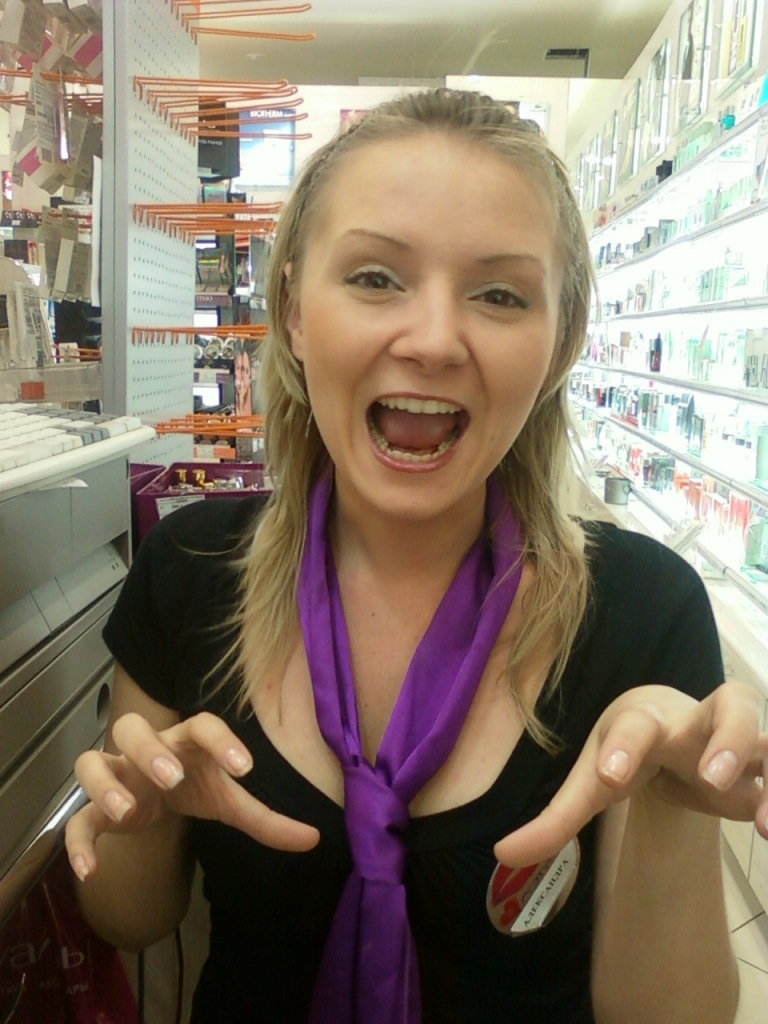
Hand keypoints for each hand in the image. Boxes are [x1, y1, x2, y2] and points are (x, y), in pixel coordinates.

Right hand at [65, 711, 319, 880]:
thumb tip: (314, 839)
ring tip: (128, 812)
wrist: (155, 795)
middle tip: (171, 776)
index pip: (202, 724)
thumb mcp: (228, 801)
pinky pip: (76, 818)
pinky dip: (78, 842)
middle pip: (132, 728)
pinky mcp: (96, 808)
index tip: (246, 768)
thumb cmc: (194, 785)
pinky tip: (89, 871)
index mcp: (186, 741)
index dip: (222, 740)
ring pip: (92, 761)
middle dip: (149, 750)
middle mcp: (146, 750)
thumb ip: (267, 819)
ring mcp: (116, 776)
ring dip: (107, 783)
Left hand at [494, 681, 767, 867]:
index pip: (633, 727)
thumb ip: (554, 820)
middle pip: (726, 705)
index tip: (609, 777)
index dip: (622, 749)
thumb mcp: (592, 782)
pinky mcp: (761, 768)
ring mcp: (736, 740)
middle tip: (711, 774)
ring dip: (766, 760)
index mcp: (644, 720)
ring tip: (762, 817)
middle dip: (724, 737)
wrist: (670, 728)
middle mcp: (696, 721)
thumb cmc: (626, 753)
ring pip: (763, 730)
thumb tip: (503, 854)